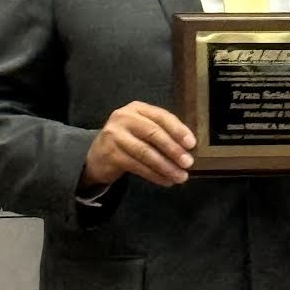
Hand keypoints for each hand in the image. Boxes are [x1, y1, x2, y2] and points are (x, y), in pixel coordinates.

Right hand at [80, 101, 195, 188]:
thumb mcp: (142, 130)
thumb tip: (188, 148)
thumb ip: (161, 133)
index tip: (192, 144)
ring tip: (180, 176)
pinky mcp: (111, 154)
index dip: (178, 129)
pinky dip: (154, 175)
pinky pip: (137, 166)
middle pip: (153, 133)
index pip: (161, 116)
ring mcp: (115, 135)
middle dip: (173, 149)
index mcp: (137, 108)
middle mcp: (124, 117)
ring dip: (166, 166)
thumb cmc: (128, 141)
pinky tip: (165, 181)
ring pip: (146, 152)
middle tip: (188, 163)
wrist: (97, 156)